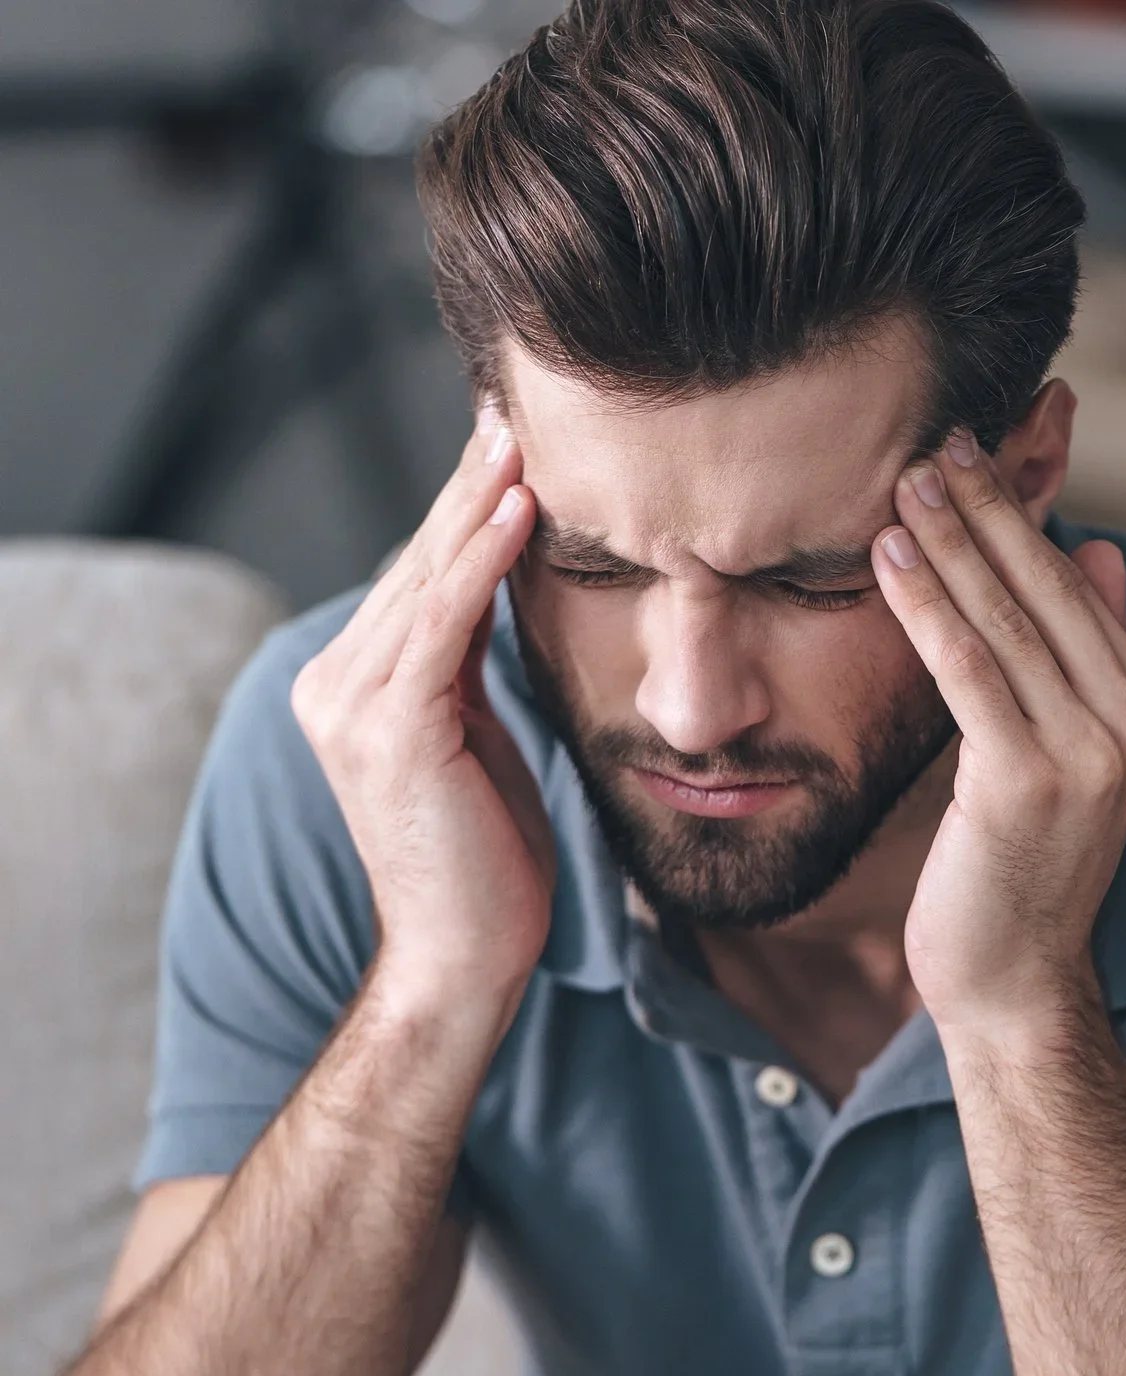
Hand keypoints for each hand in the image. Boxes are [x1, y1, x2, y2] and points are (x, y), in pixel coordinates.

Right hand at [291, 405, 550, 1018]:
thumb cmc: (488, 854)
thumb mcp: (478, 735)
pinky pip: (444, 625)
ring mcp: (353, 705)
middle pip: (421, 562)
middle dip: (471, 482)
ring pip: (429, 580)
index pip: (422, 573)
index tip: (509, 435)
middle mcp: (336, 684)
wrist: (464, 956)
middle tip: (514, 403)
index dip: (465, 503)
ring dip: (478, 501)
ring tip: (522, 433)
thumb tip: (505, 588)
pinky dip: (481, 562)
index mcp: (354, 684)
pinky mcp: (390, 730)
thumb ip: (471, 664)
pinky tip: (518, 508)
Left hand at [871, 431, 1125, 1035]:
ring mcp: (1088, 751)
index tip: (971, 452)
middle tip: (934, 440)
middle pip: (1045, 587)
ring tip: (904, 480)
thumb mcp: (1070, 747)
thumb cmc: (1026, 860)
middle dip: (985, 508)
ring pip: (1005, 618)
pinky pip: (969, 668)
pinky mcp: (1026, 778)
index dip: (1019, 515)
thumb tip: (1099, 549)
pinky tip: (889, 557)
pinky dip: (927, 605)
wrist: (1016, 977)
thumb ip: (1090, 649)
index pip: (1074, 585)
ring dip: (949, 541)